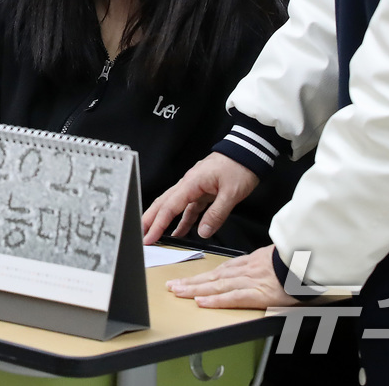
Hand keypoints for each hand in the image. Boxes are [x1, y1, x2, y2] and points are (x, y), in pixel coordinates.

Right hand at [142, 152, 259, 242]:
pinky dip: (183, 220)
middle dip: (150, 219)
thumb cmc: (239, 167)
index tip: (148, 237)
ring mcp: (195, 187)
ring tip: (155, 235)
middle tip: (140, 235)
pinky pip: (189, 207)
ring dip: (164, 220)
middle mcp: (189, 184)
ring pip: (174, 205)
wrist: (249, 152)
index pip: (169, 207)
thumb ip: (216, 214)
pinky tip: (180, 231)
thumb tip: (203, 232)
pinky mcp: (203, 190)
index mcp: (191, 183)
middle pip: (164, 204)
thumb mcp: (231, 193)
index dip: (157, 224)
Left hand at [166, 245, 297, 308]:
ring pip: (216, 285)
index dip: (201, 275)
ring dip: (195, 289)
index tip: (186, 278)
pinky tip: (201, 302)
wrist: (309, 259)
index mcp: (249, 263)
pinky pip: (233, 297)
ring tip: (178, 292)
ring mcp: (249, 281)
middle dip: (190, 282)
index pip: (220, 270)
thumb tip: (256, 268)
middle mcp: (245, 271)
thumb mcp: (274, 257)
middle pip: (212, 277)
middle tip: (172, 286)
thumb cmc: (295, 259)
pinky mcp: (258, 293)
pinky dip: (216, 300)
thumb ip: (261, 263)